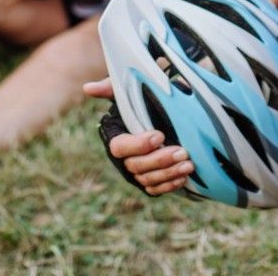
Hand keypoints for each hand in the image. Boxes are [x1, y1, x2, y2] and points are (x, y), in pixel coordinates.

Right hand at [83, 78, 194, 195]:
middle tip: (182, 152)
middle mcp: (124, 158)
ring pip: (148, 179)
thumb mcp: (129, 92)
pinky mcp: (149, 182)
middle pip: (136, 166)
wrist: (165, 117)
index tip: (159, 136)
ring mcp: (137, 172)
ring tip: (188, 164)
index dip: (139, 145)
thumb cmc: (145, 102)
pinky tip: (184, 177)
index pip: (121, 147)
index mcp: (117, 137)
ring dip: (169, 173)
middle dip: (160, 160)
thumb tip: (88, 88)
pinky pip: (156, 189)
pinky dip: (170, 185)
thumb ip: (111, 89)